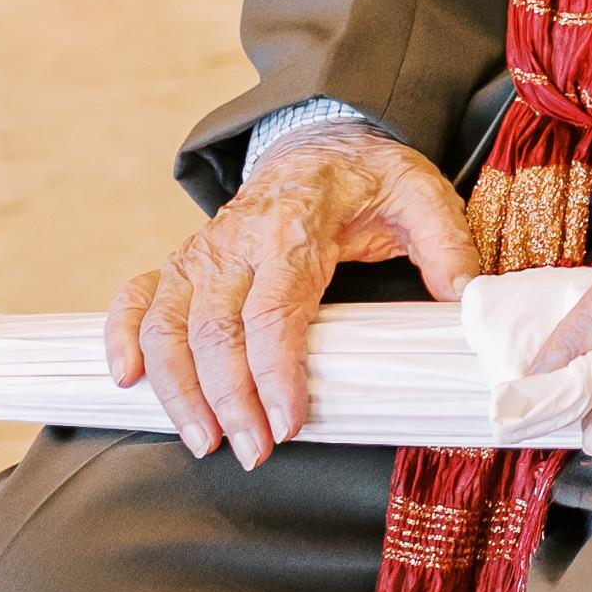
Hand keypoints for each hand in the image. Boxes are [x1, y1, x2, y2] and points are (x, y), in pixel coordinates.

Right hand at [110, 120, 476, 464]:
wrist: (318, 138)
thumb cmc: (369, 179)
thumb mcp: (421, 194)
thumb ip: (447, 246)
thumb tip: (470, 302)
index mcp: (295, 226)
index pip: (275, 308)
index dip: (275, 371)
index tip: (288, 423)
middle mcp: (236, 240)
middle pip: (215, 327)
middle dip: (227, 398)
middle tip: (251, 453)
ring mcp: (201, 252)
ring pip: (167, 322)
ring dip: (175, 386)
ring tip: (201, 440)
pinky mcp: (181, 263)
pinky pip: (135, 297)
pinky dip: (121, 336)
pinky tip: (128, 381)